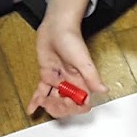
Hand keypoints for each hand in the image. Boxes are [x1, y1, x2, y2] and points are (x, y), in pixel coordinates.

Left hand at [27, 0, 106, 118]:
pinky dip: (36, 100)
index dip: (74, 107)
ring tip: (41, 103)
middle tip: (50, 102)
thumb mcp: (83, 60)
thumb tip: (104, 90)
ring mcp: (58, 79)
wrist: (56, 27)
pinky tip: (32, 109)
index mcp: (81, 81)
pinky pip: (42, 91)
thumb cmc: (71, 40)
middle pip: (67, 104)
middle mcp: (70, 82)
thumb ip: (92, 76)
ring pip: (54, 99)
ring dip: (47, 105)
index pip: (81, 103)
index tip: (67, 103)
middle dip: (58, 107)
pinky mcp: (46, 74)